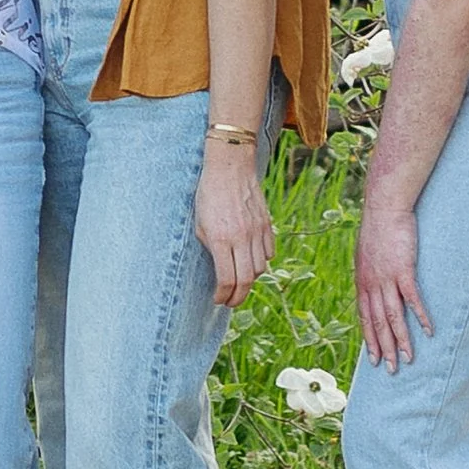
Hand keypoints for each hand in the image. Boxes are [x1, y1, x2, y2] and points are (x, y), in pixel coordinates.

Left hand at [194, 145, 275, 308]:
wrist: (230, 166)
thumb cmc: (209, 193)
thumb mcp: (200, 223)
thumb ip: (210, 247)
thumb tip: (219, 269)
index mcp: (220, 239)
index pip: (227, 279)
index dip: (222, 295)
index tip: (218, 299)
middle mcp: (241, 238)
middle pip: (246, 280)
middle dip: (238, 298)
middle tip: (230, 302)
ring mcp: (257, 231)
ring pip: (259, 269)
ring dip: (249, 280)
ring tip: (238, 281)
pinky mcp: (267, 224)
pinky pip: (268, 252)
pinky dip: (260, 262)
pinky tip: (250, 261)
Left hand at [354, 181, 429, 371]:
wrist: (384, 208)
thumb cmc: (378, 230)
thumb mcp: (367, 254)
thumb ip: (370, 273)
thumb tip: (373, 285)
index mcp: (363, 282)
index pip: (364, 318)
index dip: (369, 339)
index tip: (373, 358)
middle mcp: (372, 285)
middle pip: (377, 323)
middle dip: (383, 349)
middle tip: (389, 370)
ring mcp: (387, 279)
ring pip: (392, 317)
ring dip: (401, 340)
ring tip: (408, 360)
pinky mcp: (403, 270)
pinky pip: (412, 299)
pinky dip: (420, 317)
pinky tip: (428, 331)